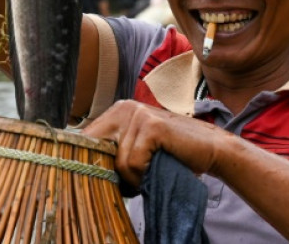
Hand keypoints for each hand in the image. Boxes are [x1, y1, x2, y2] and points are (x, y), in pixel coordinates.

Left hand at [82, 100, 225, 186]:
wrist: (209, 149)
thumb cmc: (171, 152)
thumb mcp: (137, 146)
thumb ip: (112, 149)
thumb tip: (79, 165)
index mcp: (117, 110)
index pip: (86, 139)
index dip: (91, 163)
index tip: (105, 178)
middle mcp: (124, 107)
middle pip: (97, 150)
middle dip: (110, 171)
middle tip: (129, 181)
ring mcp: (138, 114)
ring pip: (118, 161)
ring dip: (131, 177)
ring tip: (147, 175)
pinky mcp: (152, 126)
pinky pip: (132, 162)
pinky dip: (142, 175)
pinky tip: (155, 170)